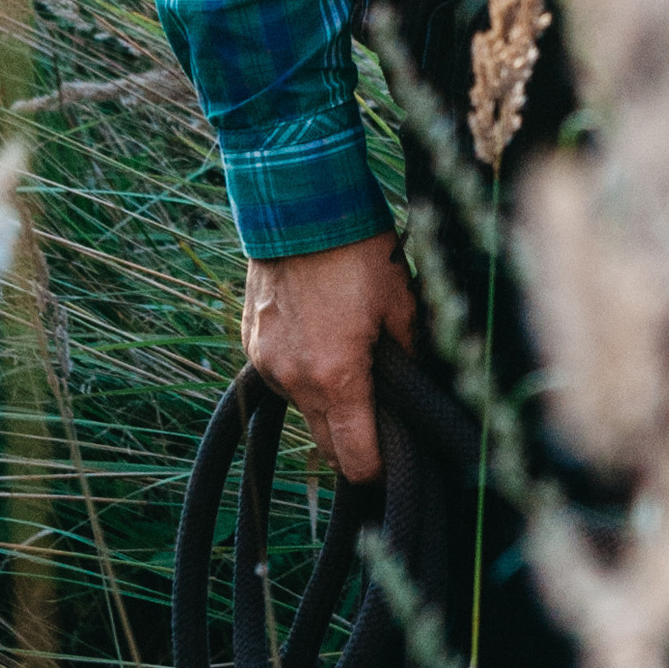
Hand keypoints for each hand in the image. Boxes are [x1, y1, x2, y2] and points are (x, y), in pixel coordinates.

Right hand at [243, 230, 416, 482]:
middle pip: (326, 444)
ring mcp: (267, 362)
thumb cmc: (356, 249)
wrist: (299, 200)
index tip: (396, 456)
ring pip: (302, 408)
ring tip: (351, 360)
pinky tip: (322, 336)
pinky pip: (281, 376)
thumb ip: (410, 354)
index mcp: (336, 378)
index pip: (356, 459)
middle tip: (381, 414)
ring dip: (326, 401)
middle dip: (353, 439)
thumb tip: (417, 386)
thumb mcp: (401, 301)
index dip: (379, 466)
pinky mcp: (251, 340)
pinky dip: (302, 371)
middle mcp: (294, 380)